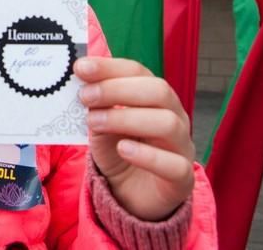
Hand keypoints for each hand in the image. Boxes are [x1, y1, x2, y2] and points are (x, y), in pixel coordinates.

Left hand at [75, 57, 194, 220]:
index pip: (139, 72)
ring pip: (167, 123)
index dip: (110, 68)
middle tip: (86, 96)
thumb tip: (80, 78)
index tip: (81, 68)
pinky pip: (174, 165)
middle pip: (158, 91)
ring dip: (126, 118)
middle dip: (118, 89)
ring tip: (94, 122)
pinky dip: (147, 155)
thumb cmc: (118, 151)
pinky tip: (123, 149)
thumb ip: (96, 104)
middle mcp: (175, 116)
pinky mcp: (182, 179)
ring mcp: (182, 147)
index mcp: (156, 97)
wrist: (131, 195)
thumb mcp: (101, 123)